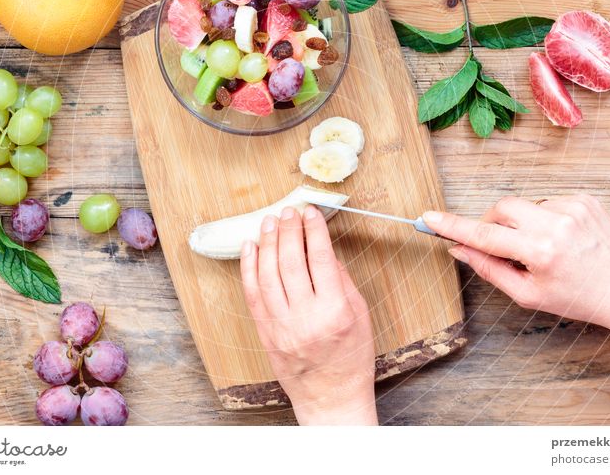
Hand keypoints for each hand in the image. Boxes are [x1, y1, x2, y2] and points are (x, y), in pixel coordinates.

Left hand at [240, 205, 377, 424]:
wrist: (330, 397)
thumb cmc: (351, 358)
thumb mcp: (361, 316)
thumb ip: (342, 281)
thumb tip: (323, 249)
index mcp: (334, 312)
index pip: (321, 260)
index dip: (314, 231)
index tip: (311, 212)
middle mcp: (305, 318)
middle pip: (291, 263)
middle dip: (289, 231)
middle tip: (289, 211)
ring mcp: (281, 326)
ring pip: (268, 275)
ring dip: (268, 243)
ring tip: (270, 222)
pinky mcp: (265, 333)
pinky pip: (252, 295)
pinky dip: (249, 268)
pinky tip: (251, 248)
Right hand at [422, 195, 609, 329]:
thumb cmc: (578, 298)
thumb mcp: (528, 295)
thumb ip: (488, 268)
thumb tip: (459, 249)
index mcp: (541, 251)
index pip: (484, 235)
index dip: (453, 226)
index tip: (429, 217)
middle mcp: (556, 223)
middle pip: (501, 208)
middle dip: (492, 224)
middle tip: (501, 247)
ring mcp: (573, 206)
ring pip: (524, 205)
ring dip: (523, 224)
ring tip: (544, 249)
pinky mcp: (584, 198)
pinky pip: (546, 202)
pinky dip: (544, 218)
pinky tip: (562, 239)